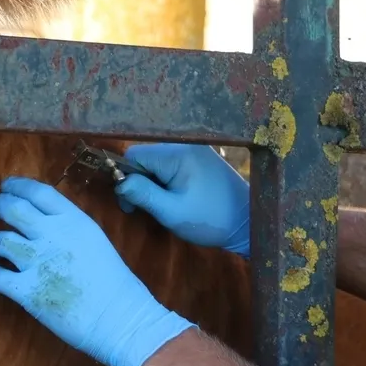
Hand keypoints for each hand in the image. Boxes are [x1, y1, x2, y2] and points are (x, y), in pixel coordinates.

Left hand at [0, 176, 194, 365]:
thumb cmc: (115, 283)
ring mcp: (37, 263)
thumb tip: (44, 222)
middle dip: (0, 206)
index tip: (7, 187)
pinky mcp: (26, 291)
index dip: (17, 186)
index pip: (38, 192)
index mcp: (73, 221)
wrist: (120, 319)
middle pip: (13, 209)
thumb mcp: (95, 240)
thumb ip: (70, 228)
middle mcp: (52, 236)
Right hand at [114, 144, 250, 257]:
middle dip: (139, 182)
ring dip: (153, 182)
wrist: (247, 222)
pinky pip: (171, 163)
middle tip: (145, 209)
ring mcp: (195, 149)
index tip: (131, 205)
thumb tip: (118, 182)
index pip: (134, 156)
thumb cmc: (210, 219)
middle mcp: (185, 144)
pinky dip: (166, 180)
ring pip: (156, 161)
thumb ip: (143, 194)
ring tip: (163, 204)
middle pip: (145, 157)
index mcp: (178, 153)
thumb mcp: (172, 212)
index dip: (126, 179)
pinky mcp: (200, 157)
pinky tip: (174, 196)